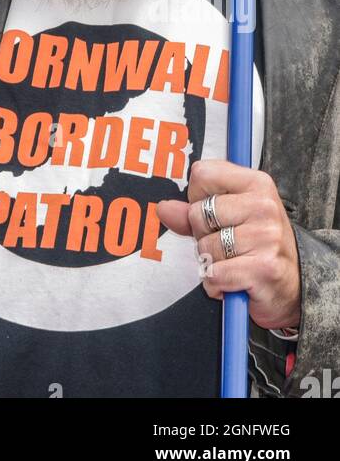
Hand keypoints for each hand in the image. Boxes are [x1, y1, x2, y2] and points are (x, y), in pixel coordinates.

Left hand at [156, 159, 301, 330]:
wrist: (297, 287)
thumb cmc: (260, 246)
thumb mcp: (231, 218)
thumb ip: (193, 211)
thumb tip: (163, 208)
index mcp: (256, 183)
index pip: (202, 173)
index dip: (197, 197)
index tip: (215, 214)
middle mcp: (264, 206)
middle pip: (197, 213)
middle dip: (202, 235)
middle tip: (228, 245)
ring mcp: (266, 236)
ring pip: (204, 246)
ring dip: (211, 262)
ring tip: (234, 263)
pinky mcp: (264, 268)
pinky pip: (214, 273)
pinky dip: (216, 284)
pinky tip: (234, 282)